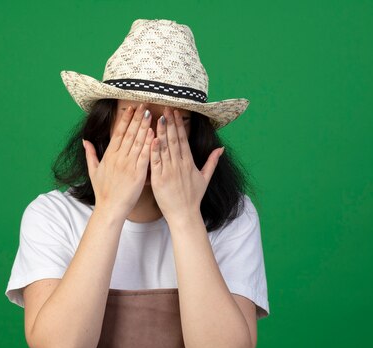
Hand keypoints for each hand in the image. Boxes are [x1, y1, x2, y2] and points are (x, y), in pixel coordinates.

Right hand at [82, 103, 154, 220]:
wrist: (110, 208)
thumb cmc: (102, 192)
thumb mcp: (93, 171)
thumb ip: (90, 154)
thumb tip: (85, 141)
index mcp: (109, 156)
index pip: (118, 133)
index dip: (125, 120)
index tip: (130, 109)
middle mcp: (118, 158)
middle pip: (129, 133)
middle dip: (136, 118)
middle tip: (143, 104)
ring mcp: (128, 165)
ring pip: (137, 141)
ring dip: (144, 126)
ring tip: (149, 113)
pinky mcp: (138, 174)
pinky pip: (145, 156)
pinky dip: (149, 143)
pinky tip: (154, 133)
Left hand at [150, 106, 224, 222]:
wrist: (185, 215)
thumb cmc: (193, 198)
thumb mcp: (205, 178)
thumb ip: (212, 162)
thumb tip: (220, 148)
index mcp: (189, 163)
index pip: (183, 139)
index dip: (179, 125)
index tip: (176, 112)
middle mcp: (180, 164)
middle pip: (174, 140)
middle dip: (170, 123)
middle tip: (166, 107)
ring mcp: (169, 171)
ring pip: (165, 148)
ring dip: (161, 132)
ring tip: (158, 117)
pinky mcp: (159, 179)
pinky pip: (156, 162)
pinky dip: (154, 150)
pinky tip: (152, 138)